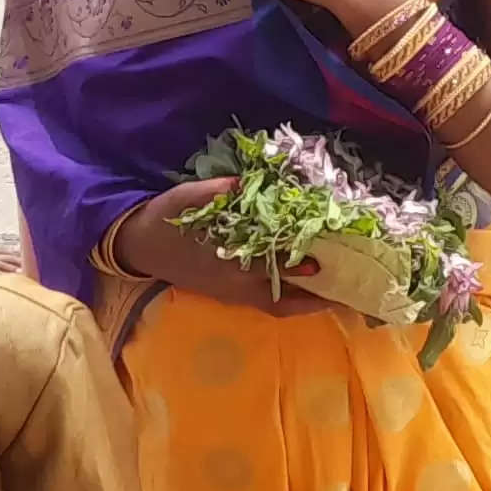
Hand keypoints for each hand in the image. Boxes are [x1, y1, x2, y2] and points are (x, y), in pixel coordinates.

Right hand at [111, 178, 333, 313]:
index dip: (294, 264)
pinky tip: (315, 287)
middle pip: (284, 296)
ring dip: (311, 301)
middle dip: (317, 291)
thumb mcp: (184, 200)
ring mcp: (234, 295)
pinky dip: (295, 300)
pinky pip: (271, 304)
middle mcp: (234, 286)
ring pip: (280, 306)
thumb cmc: (164, 222)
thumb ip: (213, 192)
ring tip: (343, 292)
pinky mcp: (233, 296)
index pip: (267, 267)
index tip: (321, 258)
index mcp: (224, 265)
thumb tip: (241, 183)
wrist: (139, 247)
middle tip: (352, 282)